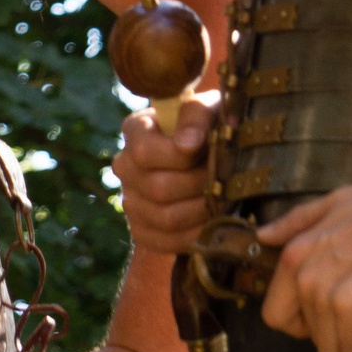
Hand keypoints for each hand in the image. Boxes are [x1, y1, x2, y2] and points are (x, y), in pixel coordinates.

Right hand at [112, 93, 218, 253]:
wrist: (211, 157)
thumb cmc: (211, 126)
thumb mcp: (208, 108)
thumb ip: (197, 116)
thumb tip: (187, 145)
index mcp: (134, 130)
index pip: (144, 152)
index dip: (179, 157)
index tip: (206, 151)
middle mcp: (125, 166)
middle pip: (158, 188)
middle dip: (199, 185)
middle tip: (226, 180)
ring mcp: (131, 200)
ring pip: (165, 218)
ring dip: (203, 211)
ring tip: (225, 199)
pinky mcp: (143, 230)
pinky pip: (167, 242)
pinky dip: (196, 235)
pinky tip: (215, 220)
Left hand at [256, 183, 351, 351]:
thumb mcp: (331, 204)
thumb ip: (295, 222)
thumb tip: (263, 236)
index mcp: (294, 255)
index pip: (275, 315)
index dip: (300, 322)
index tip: (324, 316)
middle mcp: (304, 276)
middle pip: (306, 334)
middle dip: (329, 332)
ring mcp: (326, 291)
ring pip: (328, 346)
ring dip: (350, 341)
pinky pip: (350, 345)